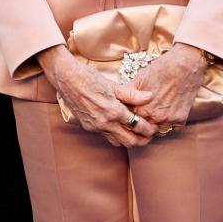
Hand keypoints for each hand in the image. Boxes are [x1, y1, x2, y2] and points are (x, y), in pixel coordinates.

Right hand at [38, 45, 157, 147]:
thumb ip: (133, 95)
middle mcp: (105, 123)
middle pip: (129, 142)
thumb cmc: (90, 79)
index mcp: (114, 111)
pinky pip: (105, 136)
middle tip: (149, 135)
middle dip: (142, 140)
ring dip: (128, 140)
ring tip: (135, 133)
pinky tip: (119, 127)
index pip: (137, 126)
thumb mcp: (114, 85)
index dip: (149, 129)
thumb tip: (150, 96)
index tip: (154, 127)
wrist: (68, 80)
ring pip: (117, 142)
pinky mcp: (89, 127)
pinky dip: (115, 135)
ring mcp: (96, 127)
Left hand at [124, 42, 208, 131]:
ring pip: (157, 129)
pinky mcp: (181, 119)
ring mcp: (168, 119)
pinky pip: (172, 128)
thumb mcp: (140, 78)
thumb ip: (128, 92)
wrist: (186, 64)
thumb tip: (118, 99)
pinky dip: (170, 122)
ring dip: (155, 123)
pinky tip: (169, 110)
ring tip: (157, 110)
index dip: (130, 116)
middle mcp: (154, 117)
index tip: (132, 111)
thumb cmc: (162, 68)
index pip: (130, 120)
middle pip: (143, 127)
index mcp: (141, 109)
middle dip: (142, 122)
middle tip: (145, 111)